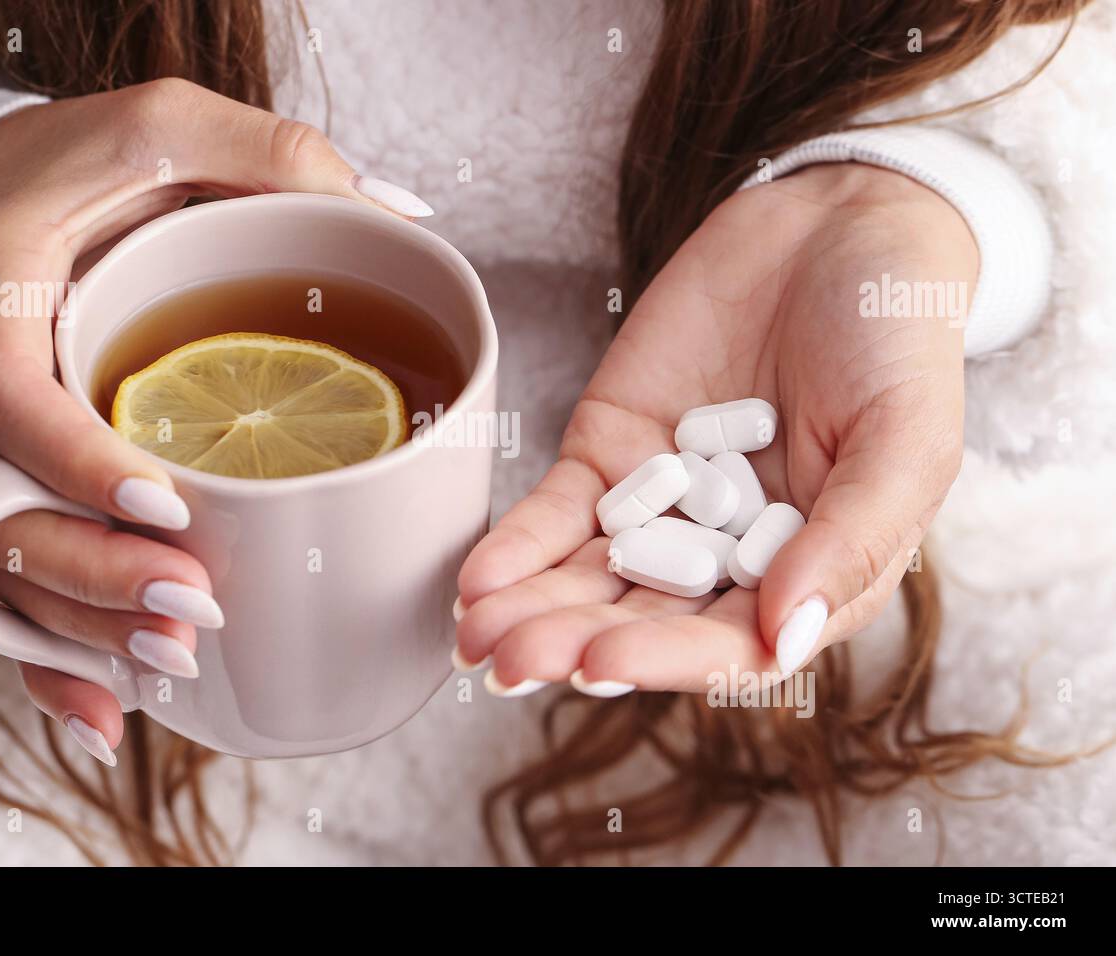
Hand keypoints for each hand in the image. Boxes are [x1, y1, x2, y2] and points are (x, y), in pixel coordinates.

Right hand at [0, 78, 427, 762]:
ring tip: (173, 663)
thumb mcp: (164, 124)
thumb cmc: (74, 156)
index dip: (80, 465)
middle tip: (193, 609)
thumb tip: (396, 214)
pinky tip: (107, 710)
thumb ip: (267, 155)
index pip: (12, 398)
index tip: (172, 504)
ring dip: (76, 628)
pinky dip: (45, 652)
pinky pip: (1, 574)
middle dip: (91, 575)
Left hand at [455, 163, 973, 693]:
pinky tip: (477, 577)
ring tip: (474, 636)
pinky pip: (558, 510)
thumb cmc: (897, 338)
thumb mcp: (905, 439)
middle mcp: (727, 556)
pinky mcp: (611, 451)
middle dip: (575, 642)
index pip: (730, 642)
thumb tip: (781, 635)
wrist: (837, 228)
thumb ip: (851, 539)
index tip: (602, 663)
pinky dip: (518, 544)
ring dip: (532, 610)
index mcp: (808, 574)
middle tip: (510, 661)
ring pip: (588, 576)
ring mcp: (662, 505)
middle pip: (643, 618)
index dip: (666, 657)